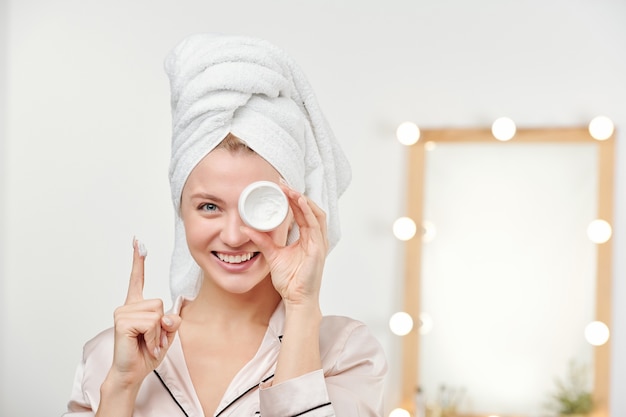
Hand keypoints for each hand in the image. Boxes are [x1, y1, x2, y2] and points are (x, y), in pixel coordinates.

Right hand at [107, 238, 181, 387]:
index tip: (137, 241)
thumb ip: (171, 321)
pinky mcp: (123, 321)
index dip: (138, 260)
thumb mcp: (167, 334)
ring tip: (147, 342)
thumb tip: (165, 316)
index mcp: (137, 306)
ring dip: (158, 333)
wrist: (132, 373)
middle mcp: (128, 306)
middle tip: (151, 339)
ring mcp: (123, 312)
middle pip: (160, 303)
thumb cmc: (147, 353)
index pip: (137, 279)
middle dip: (162, 325)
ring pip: (157, 313)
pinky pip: (152, 323)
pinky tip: (144, 344)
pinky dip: (154, 337)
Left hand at [242, 186, 328, 306]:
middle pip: (310, 210)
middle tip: (283, 184)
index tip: (280, 189)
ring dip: (303, 200)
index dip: (293, 200)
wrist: (297, 299)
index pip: (303, 214)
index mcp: (308, 239)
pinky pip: (315, 225)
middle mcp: (316, 238)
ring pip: (316, 213)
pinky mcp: (318, 249)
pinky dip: (308, 211)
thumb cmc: (290, 281)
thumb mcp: (273, 255)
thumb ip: (263, 241)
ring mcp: (319, 243)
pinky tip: (300, 202)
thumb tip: (247, 229)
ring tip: (290, 190)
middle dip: (298, 195)